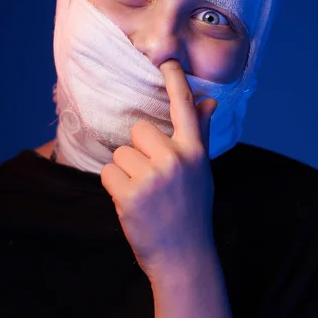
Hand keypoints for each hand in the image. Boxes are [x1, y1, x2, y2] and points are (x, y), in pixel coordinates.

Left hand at [100, 59, 217, 284]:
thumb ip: (200, 134)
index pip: (184, 109)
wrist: (183, 258)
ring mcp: (153, 177)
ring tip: (143, 195)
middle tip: (151, 178)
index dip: (175, 82)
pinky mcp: (131, 194)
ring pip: (121, 153)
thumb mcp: (201, 171)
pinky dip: (114, 187)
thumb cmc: (191, 211)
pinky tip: (131, 204)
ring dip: (125, 172)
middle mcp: (175, 159)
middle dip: (138, 151)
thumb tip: (209, 102)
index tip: (166, 59)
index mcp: (194, 152)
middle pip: (138, 130)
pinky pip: (108, 173)